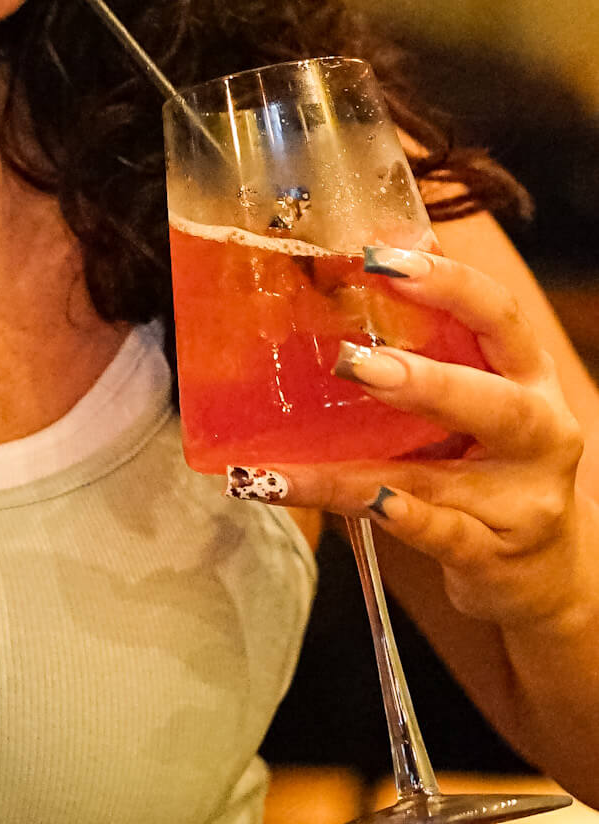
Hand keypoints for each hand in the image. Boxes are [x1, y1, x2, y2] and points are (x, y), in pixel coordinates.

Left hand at [239, 246, 591, 629]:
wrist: (541, 568)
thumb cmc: (488, 457)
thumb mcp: (476, 389)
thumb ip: (432, 335)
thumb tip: (360, 255)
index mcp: (528, 374)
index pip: (499, 316)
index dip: (447, 283)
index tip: (380, 258)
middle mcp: (538, 433)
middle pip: (494, 403)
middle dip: (424, 381)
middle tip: (351, 362)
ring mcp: (520, 501)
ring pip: (435, 479)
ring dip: (351, 472)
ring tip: (281, 467)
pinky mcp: (495, 554)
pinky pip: (441, 535)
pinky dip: (398, 520)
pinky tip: (358, 507)